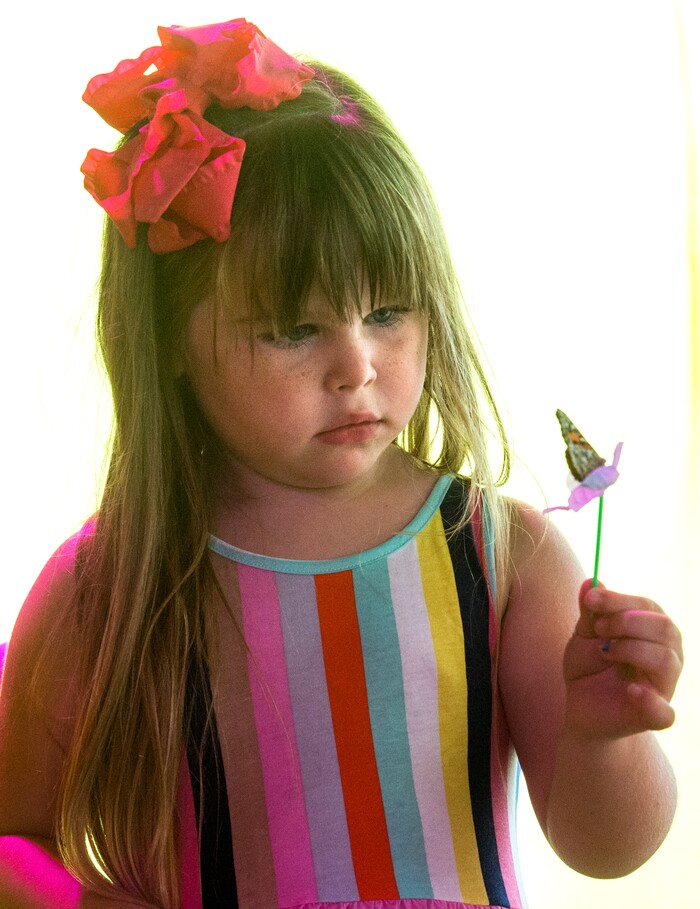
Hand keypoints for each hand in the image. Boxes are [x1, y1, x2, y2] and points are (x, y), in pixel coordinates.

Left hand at [562, 579, 682, 740]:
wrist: (581, 706)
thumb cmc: (590, 665)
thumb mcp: (585, 634)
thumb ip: (591, 611)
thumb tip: (591, 581)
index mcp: (653, 630)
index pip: (648, 606)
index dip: (619, 599)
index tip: (591, 599)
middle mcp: (667, 654)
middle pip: (664, 627)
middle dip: (626, 622)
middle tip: (599, 630)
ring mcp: (664, 685)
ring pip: (666, 659)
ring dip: (630, 649)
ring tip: (605, 651)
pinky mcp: (655, 715)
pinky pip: (665, 712)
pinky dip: (649, 701)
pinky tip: (631, 690)